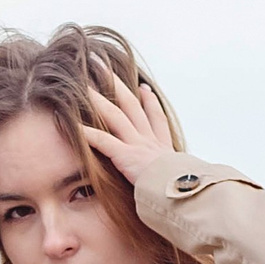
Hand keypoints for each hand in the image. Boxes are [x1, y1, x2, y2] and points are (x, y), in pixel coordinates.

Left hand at [80, 66, 179, 186]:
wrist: (187, 195)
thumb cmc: (188, 193)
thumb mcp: (187, 183)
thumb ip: (181, 179)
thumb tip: (191, 183)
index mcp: (164, 147)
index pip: (157, 119)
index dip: (150, 102)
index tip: (144, 88)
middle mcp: (150, 141)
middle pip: (132, 106)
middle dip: (117, 85)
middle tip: (104, 68)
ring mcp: (138, 146)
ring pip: (115, 116)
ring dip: (98, 100)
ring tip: (83, 86)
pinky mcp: (127, 156)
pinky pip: (104, 141)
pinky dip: (88, 133)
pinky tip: (74, 125)